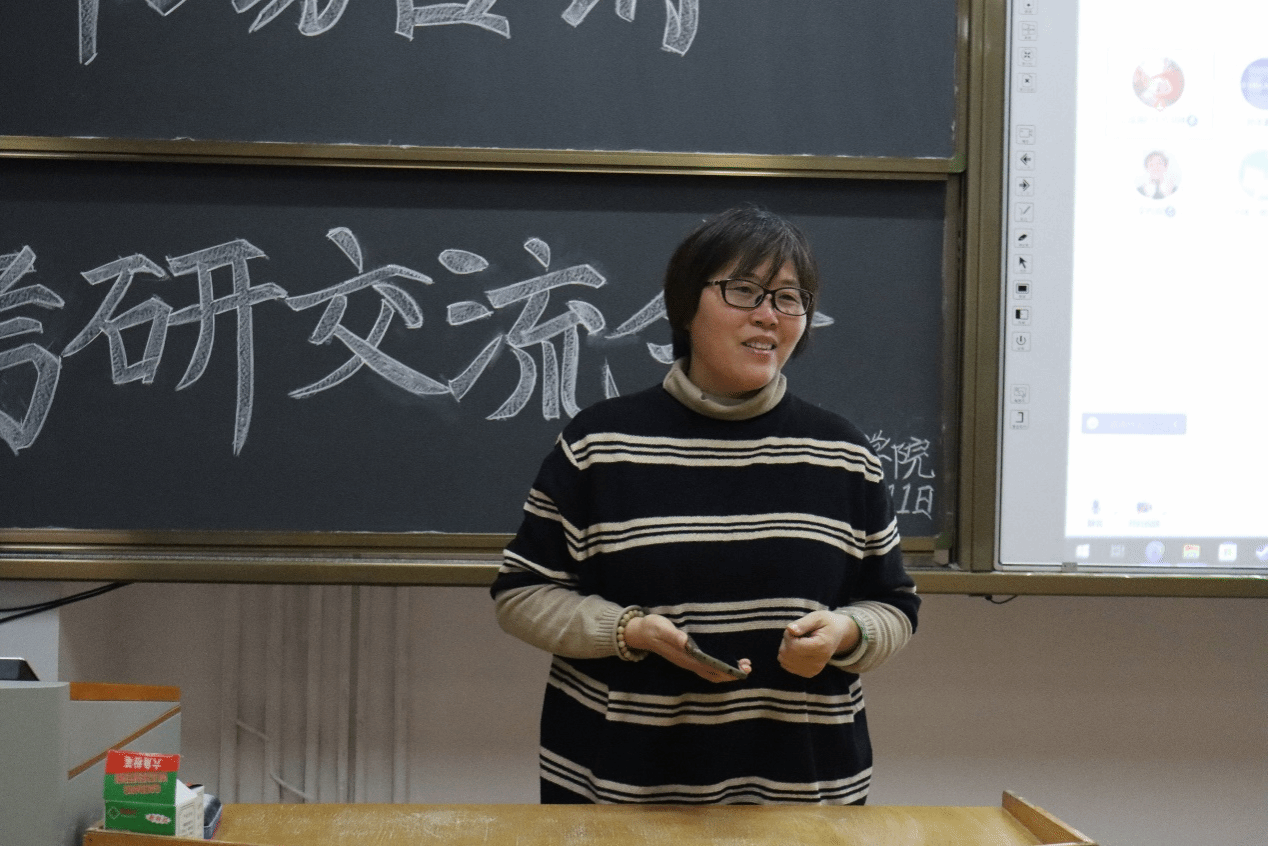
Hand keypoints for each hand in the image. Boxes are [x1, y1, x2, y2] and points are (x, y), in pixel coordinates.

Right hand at [624, 614, 751, 682]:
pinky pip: (706, 668)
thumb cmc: (653, 627)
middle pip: (713, 673)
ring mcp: (687, 662)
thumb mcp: (662, 627)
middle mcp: (688, 663)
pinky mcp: (687, 658)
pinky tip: (726, 663)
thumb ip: (673, 635)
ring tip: (742, 665)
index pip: (710, 668)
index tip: (741, 670)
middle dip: (732, 673)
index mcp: (685, 657)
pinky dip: (719, 668)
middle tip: (748, 666)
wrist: (640, 632)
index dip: (726, 671)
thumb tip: (686, 642)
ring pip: (711, 672)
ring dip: (727, 672)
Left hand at [777, 611, 857, 677]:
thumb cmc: (826, 623)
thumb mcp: (817, 617)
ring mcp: (813, 670)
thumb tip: (790, 629)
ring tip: (798, 640)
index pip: (793, 646)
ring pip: (784, 660)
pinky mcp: (809, 673)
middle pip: (787, 654)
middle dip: (786, 641)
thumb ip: (803, 623)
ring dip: (786, 648)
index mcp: (821, 647)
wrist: (838, 634)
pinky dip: (788, 656)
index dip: (788, 635)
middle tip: (797, 633)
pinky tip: (798, 649)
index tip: (796, 628)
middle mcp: (818, 662)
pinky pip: (787, 665)